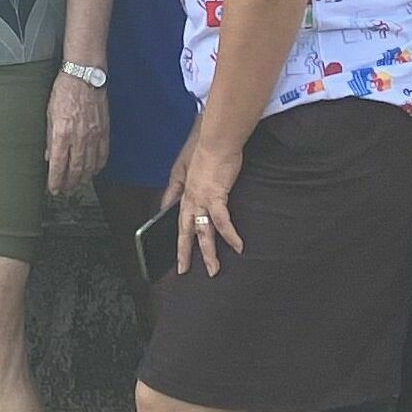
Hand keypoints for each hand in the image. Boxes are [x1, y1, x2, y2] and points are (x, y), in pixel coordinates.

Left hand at [45, 71, 109, 196]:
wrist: (85, 76)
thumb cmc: (65, 90)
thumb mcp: (50, 114)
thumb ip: (50, 138)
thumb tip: (50, 156)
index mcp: (62, 134)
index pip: (59, 166)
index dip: (56, 181)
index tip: (54, 189)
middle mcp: (79, 138)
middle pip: (75, 170)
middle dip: (69, 184)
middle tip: (65, 191)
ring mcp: (94, 135)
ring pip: (90, 165)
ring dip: (83, 178)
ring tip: (78, 184)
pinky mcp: (104, 131)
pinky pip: (103, 154)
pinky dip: (98, 166)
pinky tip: (94, 170)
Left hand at [168, 123, 246, 275]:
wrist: (216, 141)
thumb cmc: (206, 151)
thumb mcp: (188, 168)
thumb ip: (183, 184)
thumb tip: (173, 199)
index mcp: (185, 193)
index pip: (178, 220)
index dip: (177, 235)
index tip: (177, 248)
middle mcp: (190, 199)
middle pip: (185, 231)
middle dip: (184, 253)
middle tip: (183, 269)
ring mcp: (201, 200)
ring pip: (202, 233)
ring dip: (208, 253)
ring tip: (213, 269)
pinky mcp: (216, 197)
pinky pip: (222, 222)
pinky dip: (230, 235)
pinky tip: (238, 247)